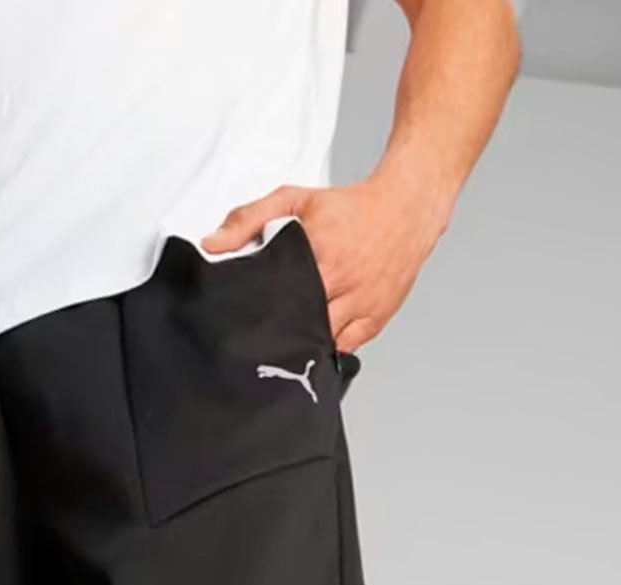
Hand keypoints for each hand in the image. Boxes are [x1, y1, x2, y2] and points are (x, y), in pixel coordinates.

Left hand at [203, 176, 447, 353]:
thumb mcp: (296, 199)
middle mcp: (342, 281)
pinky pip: (344, 348)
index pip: (277, 297)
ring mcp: (361, 304)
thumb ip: (250, 219)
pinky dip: (326, 349)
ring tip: (282, 345)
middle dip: (276, 335)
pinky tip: (313, 344)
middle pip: (298, 325)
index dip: (257, 314)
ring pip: (321, 342)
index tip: (240, 322)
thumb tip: (213, 244)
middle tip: (256, 340)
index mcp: (319, 253)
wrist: (407, 209)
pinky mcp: (375, 320)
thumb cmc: (351, 208)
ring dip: (301, 346)